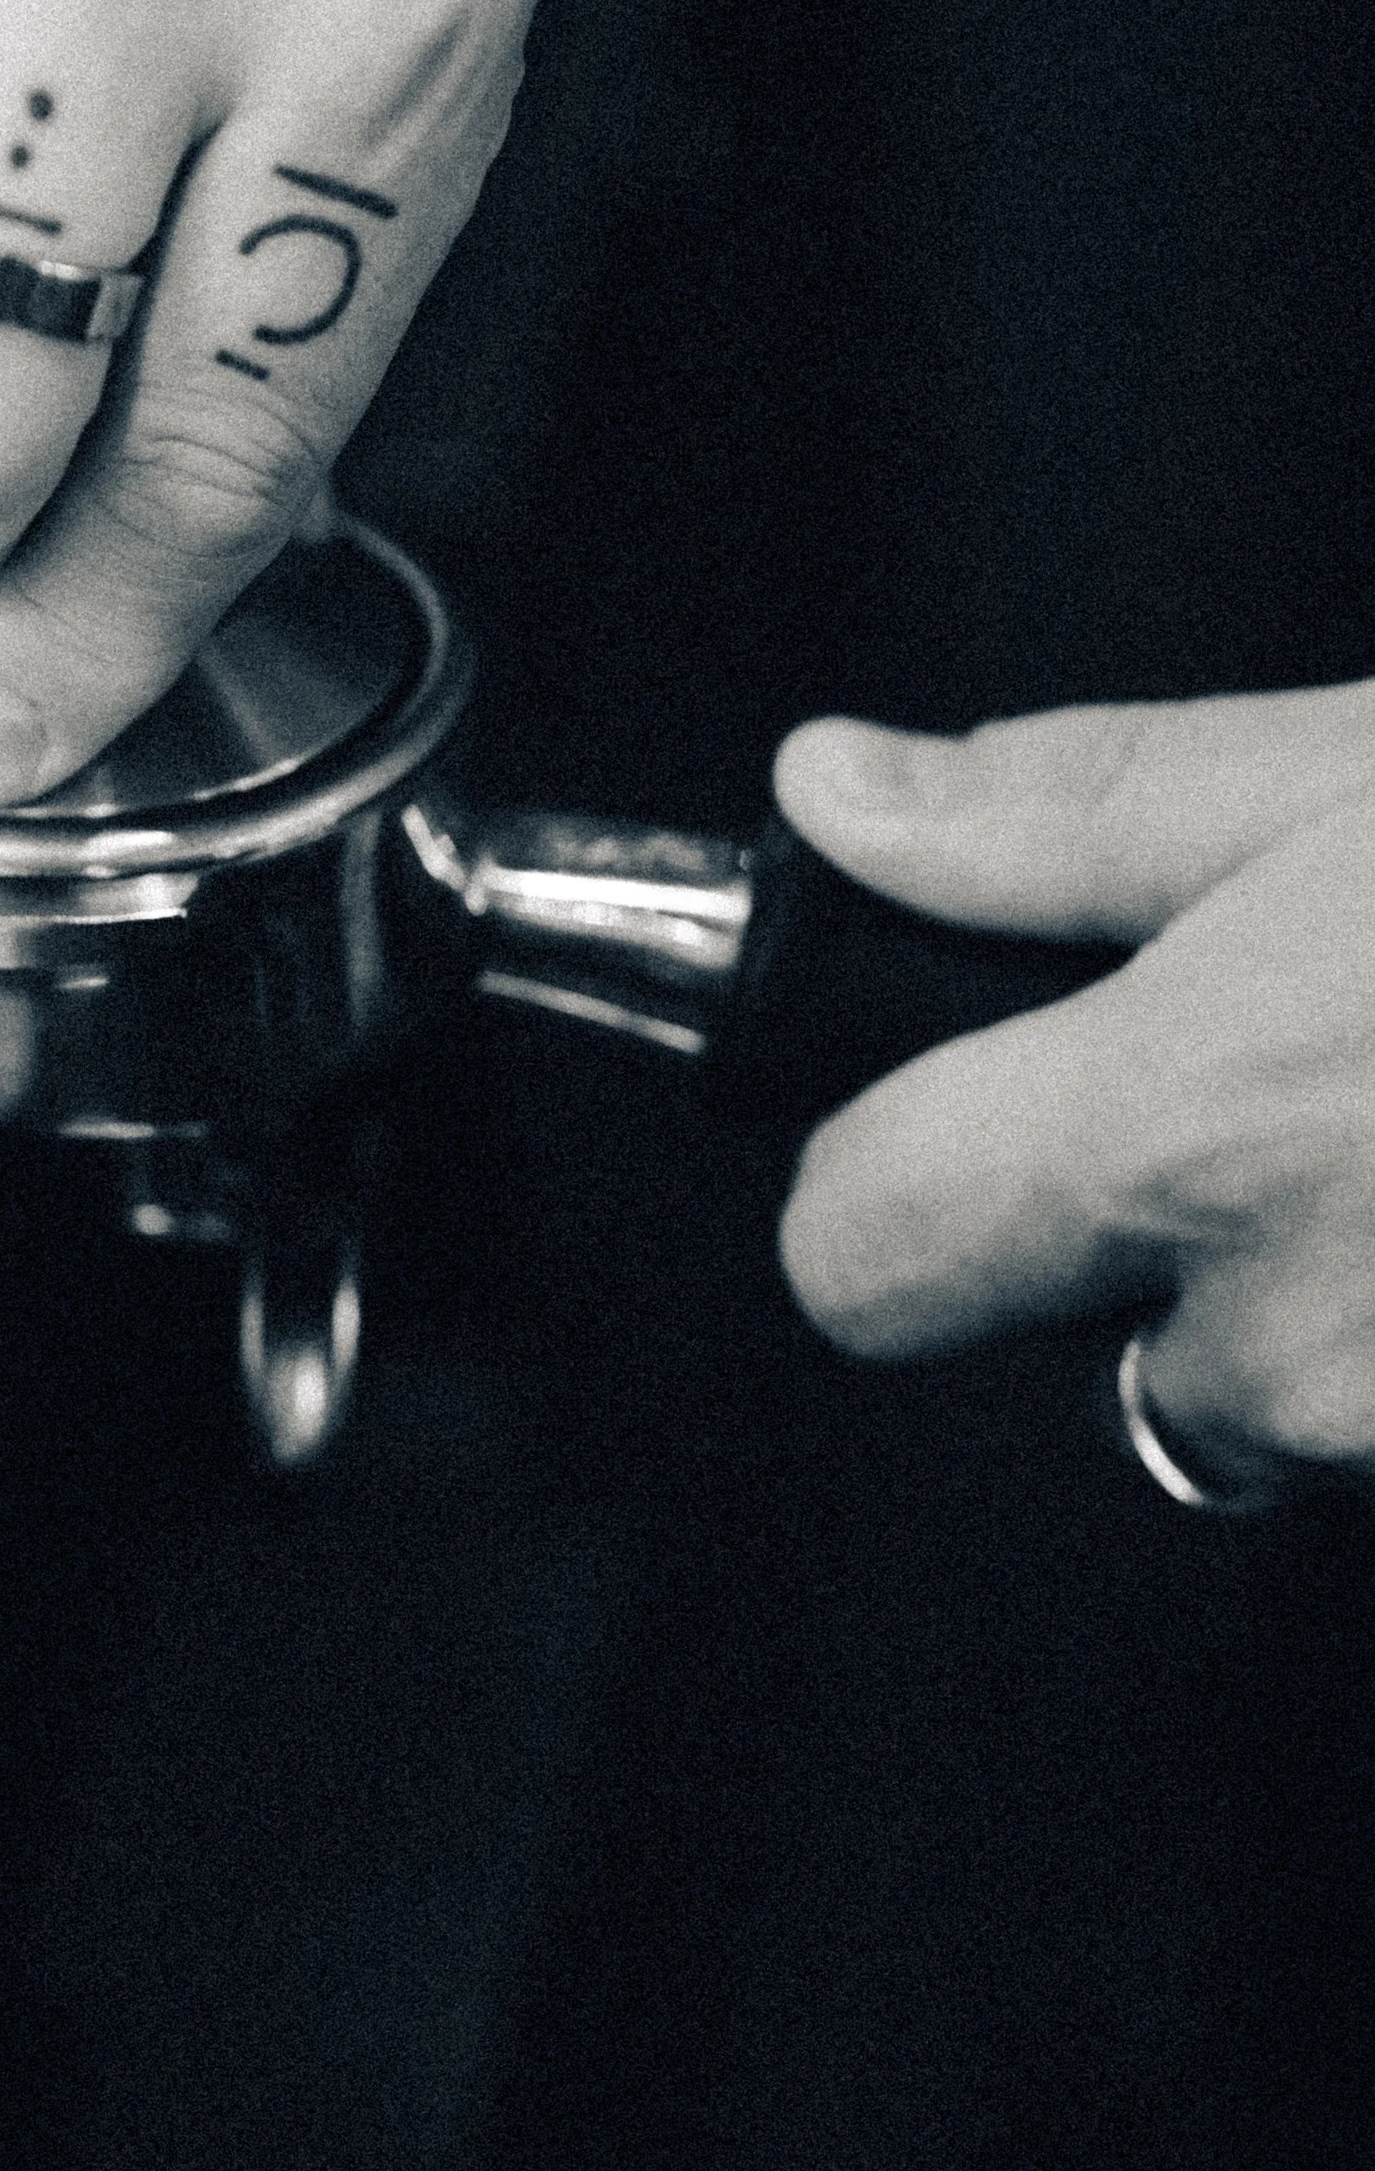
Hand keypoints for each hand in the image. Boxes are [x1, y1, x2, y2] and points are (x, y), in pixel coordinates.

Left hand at [773, 683, 1374, 1485]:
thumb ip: (1067, 810)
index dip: (866, 1162)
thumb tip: (845, 798)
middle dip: (1112, 1231)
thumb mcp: (1342, 777)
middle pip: (1060, 1340)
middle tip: (1249, 1067)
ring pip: (1250, 1393)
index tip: (933, 1086)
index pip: (859, 1255)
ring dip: (1293, 1282)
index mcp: (1191, 1139)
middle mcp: (1294, 1346)